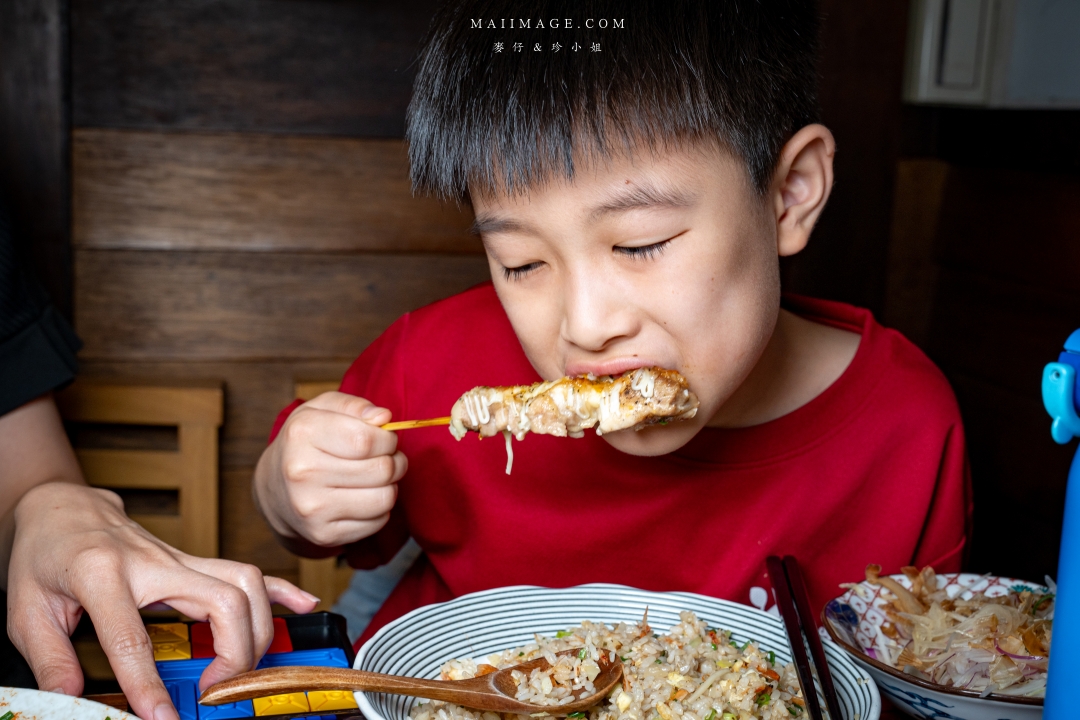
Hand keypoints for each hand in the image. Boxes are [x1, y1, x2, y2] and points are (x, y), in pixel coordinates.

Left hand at [6, 483, 319, 719]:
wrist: (62, 507)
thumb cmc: (44, 554)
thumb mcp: (25, 609)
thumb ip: (49, 657)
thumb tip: (69, 698)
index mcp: (102, 574)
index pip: (132, 636)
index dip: (148, 684)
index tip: (163, 717)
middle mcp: (152, 562)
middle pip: (221, 599)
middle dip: (235, 651)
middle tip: (217, 689)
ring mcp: (179, 558)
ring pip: (244, 582)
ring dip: (259, 627)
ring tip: (243, 668)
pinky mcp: (194, 561)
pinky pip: (248, 571)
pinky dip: (280, 591)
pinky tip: (302, 609)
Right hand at [253, 392, 407, 549]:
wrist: (275, 490)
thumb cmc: (307, 442)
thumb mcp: (322, 409)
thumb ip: (354, 406)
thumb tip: (383, 418)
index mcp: (302, 434)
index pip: (367, 439)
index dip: (387, 439)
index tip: (384, 439)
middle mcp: (302, 473)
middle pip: (382, 469)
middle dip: (395, 461)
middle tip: (386, 458)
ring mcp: (312, 508)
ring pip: (385, 498)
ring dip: (391, 486)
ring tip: (376, 477)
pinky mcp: (324, 534)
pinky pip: (378, 522)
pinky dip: (379, 509)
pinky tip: (362, 497)